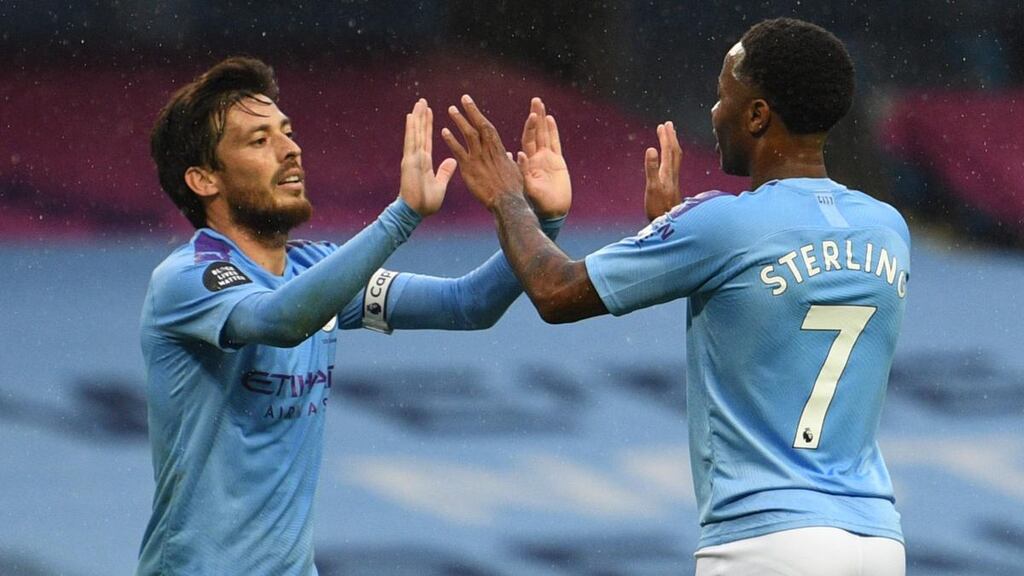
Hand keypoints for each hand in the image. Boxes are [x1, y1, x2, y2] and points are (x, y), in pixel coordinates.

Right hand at [399, 98, 456, 216]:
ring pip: (415, 133)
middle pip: (420, 132)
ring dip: (417, 117)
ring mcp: (412, 158)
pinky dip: (411, 128)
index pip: (427, 139)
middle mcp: (417, 157)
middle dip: (422, 117)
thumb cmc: (425, 203)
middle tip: (423, 101)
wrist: (414, 212)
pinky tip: (411, 116)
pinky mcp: (409, 161)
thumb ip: (445, 172)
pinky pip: (411, 141)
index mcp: (424, 162)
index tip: (429, 112)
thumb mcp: (440, 184)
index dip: (428, 126)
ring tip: (419, 103)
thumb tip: (453, 160)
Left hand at [441, 95, 524, 212]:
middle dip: (471, 111)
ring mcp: (479, 159)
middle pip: (479, 126)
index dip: (479, 115)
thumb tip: (512, 156)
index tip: (471, 104)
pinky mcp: (470, 169)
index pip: (488, 128)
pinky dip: (451, 141)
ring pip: (469, 135)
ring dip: (460, 121)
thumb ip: (512, 162)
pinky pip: (459, 152)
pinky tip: (443, 131)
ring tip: (451, 110)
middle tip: (462, 99)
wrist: (507, 203)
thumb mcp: (516, 173)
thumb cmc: (514, 190)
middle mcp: (489, 151)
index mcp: (499, 151)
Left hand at [516, 97, 570, 218]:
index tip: (531, 115)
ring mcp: (548, 159)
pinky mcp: (558, 163)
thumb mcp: (527, 186)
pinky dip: (552, 132)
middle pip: (536, 132)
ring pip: (545, 134)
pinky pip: (555, 144)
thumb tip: (516, 154)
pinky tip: (549, 119)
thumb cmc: (538, 203)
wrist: (552, 212)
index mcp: (528, 162)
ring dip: (542, 119)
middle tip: (535, 100)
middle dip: (536, 116)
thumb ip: (523, 170)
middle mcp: (537, 157)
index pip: (528, 140)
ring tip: (540, 103)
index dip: (530, 127)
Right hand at [644, 121, 681, 220]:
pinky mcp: (672, 188)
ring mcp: (673, 182)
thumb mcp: (652, 188)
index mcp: (668, 173)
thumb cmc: (658, 208)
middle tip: (668, 125)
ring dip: (673, 146)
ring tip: (670, 138)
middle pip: (675, 152)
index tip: (663, 125)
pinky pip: (674, 167)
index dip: (666, 137)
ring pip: (676, 159)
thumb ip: (651, 168)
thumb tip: (650, 149)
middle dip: (671, 138)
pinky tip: (669, 161)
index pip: (668, 150)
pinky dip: (672, 159)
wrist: (669, 225)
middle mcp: (673, 175)